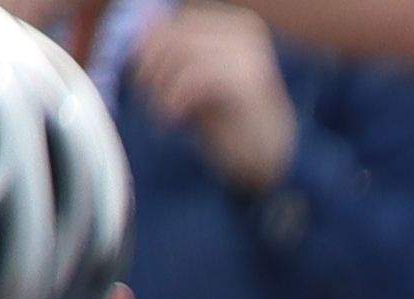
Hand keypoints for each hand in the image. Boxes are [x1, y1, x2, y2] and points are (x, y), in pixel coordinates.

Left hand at [133, 6, 299, 189]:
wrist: (271, 162)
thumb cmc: (231, 120)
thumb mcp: (196, 76)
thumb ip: (174, 48)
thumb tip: (143, 22)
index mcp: (239, 26)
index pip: (179, 22)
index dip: (151, 46)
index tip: (143, 79)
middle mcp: (247, 34)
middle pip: (176, 35)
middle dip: (152, 66)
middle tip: (145, 96)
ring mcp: (251, 56)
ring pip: (180, 53)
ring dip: (160, 85)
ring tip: (160, 113)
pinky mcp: (248, 82)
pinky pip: (193, 78)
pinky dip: (173, 99)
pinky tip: (171, 120)